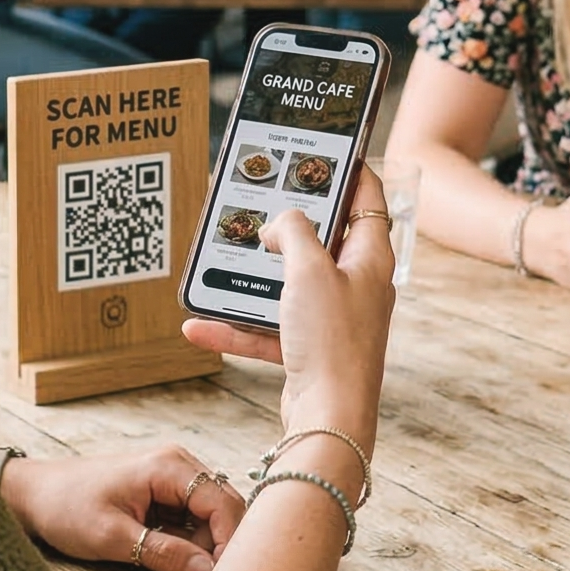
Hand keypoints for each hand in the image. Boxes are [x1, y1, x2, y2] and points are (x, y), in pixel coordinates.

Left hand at [0, 445, 244, 570]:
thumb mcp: (113, 538)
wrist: (33, 494)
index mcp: (168, 467)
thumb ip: (164, 554)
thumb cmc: (65, 508)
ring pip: (210, 515)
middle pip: (223, 506)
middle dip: (219, 544)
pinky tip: (170, 556)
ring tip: (178, 567)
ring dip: (203, 544)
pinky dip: (188, 540)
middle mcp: (177, 464)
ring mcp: (171, 476)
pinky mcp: (162, 491)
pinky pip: (192, 517)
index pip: (223, 502)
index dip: (228, 541)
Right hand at [182, 166, 395, 455]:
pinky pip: (269, 328)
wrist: (330, 418)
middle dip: (287, 224)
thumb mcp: (309, 270)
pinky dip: (238, 326)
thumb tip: (281, 223)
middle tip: (258, 203)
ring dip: (253, 278)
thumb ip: (294, 232)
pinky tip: (199, 326)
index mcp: (370, 257)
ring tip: (221, 262)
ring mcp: (333, 319)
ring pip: (289, 285)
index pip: (366, 197)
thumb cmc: (332, 342)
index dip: (346, 169)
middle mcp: (357, 284)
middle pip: (323, 239)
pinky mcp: (310, 350)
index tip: (322, 152)